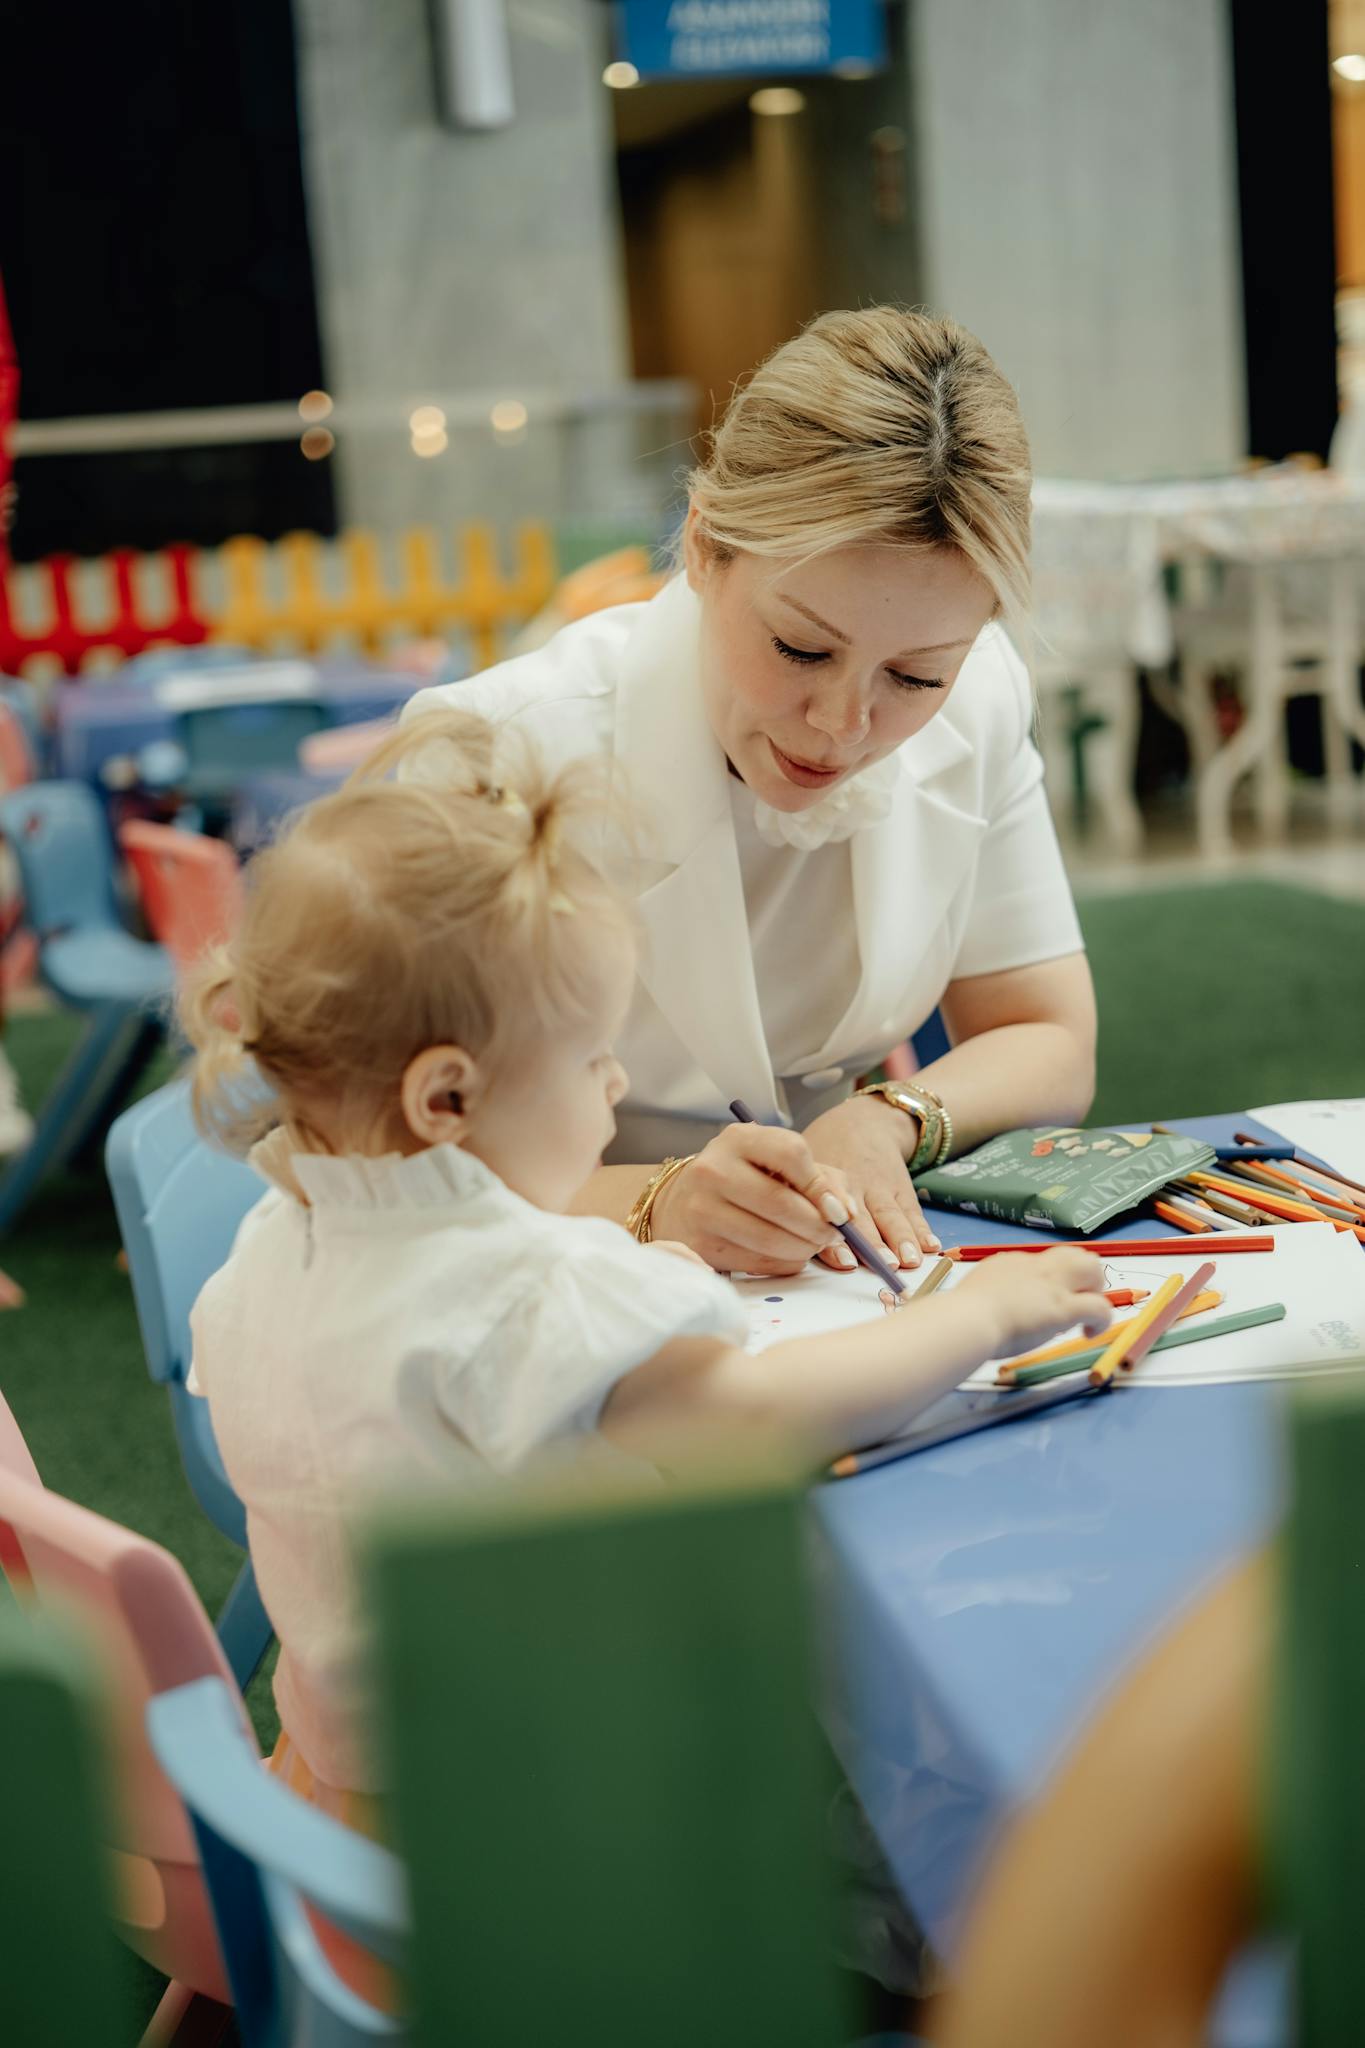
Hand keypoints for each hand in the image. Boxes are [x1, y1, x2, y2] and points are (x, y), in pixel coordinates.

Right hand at [648, 1124, 853, 1275]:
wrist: (685, 1201)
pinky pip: (756, 1262)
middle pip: (781, 1202)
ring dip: (804, 1249)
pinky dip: (783, 1263)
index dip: (821, 1186)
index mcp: (738, 1139)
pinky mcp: (699, 1245)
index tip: (837, 1208)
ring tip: (811, 1244)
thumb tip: (845, 1214)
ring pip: (771, 1239)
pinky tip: (784, 1253)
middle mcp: (713, 1169)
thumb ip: (823, 1179)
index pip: (790, 1153)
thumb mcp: (778, 1163)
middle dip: (819, 1226)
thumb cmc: (746, 1179)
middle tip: (833, 1234)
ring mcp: (701, 1208)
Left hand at [801, 1095, 940, 1272]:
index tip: (843, 1259)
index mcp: (825, 1181)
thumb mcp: (802, 1165)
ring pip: (892, 1214)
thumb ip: (791, 1198)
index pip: (829, 1213)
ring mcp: (881, 1186)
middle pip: (865, 1217)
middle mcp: (855, 1184)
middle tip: (884, 1264)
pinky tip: (930, 1245)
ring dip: (903, 1239)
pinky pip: (913, 1210)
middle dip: (874, 1242)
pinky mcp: (902, 1188)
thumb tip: (772, 1240)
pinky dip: (922, 1229)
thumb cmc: (824, 1153)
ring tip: (910, 1259)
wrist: (864, 1122)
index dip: (835, 1238)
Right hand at [958, 1248, 1112, 1358]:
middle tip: (1077, 1301)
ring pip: (1093, 1269)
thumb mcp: (973, 1293)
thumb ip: (989, 1294)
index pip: (1044, 1263)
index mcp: (1011, 1263)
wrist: (968, 1320)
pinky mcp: (1063, 1308)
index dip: (1051, 1282)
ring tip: (1088, 1314)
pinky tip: (1089, 1333)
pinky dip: (1102, 1320)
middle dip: (1084, 1276)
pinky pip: (1099, 1307)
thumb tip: (996, 1304)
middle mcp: (1036, 1267)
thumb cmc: (962, 1315)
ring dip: (1096, 1290)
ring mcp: (1052, 1285)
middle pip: (1074, 1255)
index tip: (1043, 1302)